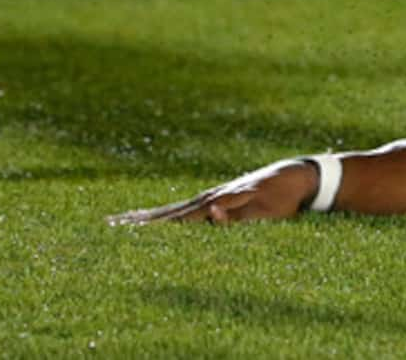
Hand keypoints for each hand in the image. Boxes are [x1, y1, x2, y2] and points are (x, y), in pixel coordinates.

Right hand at [109, 159, 317, 226]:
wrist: (299, 176)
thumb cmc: (283, 198)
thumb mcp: (264, 210)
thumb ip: (237, 214)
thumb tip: (208, 212)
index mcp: (215, 203)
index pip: (175, 219)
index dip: (149, 227)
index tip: (121, 229)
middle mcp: (209, 198)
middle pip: (167, 212)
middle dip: (137, 220)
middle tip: (106, 223)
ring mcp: (214, 196)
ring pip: (174, 210)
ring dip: (147, 217)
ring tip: (121, 221)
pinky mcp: (221, 198)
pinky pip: (187, 209)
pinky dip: (168, 215)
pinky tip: (160, 218)